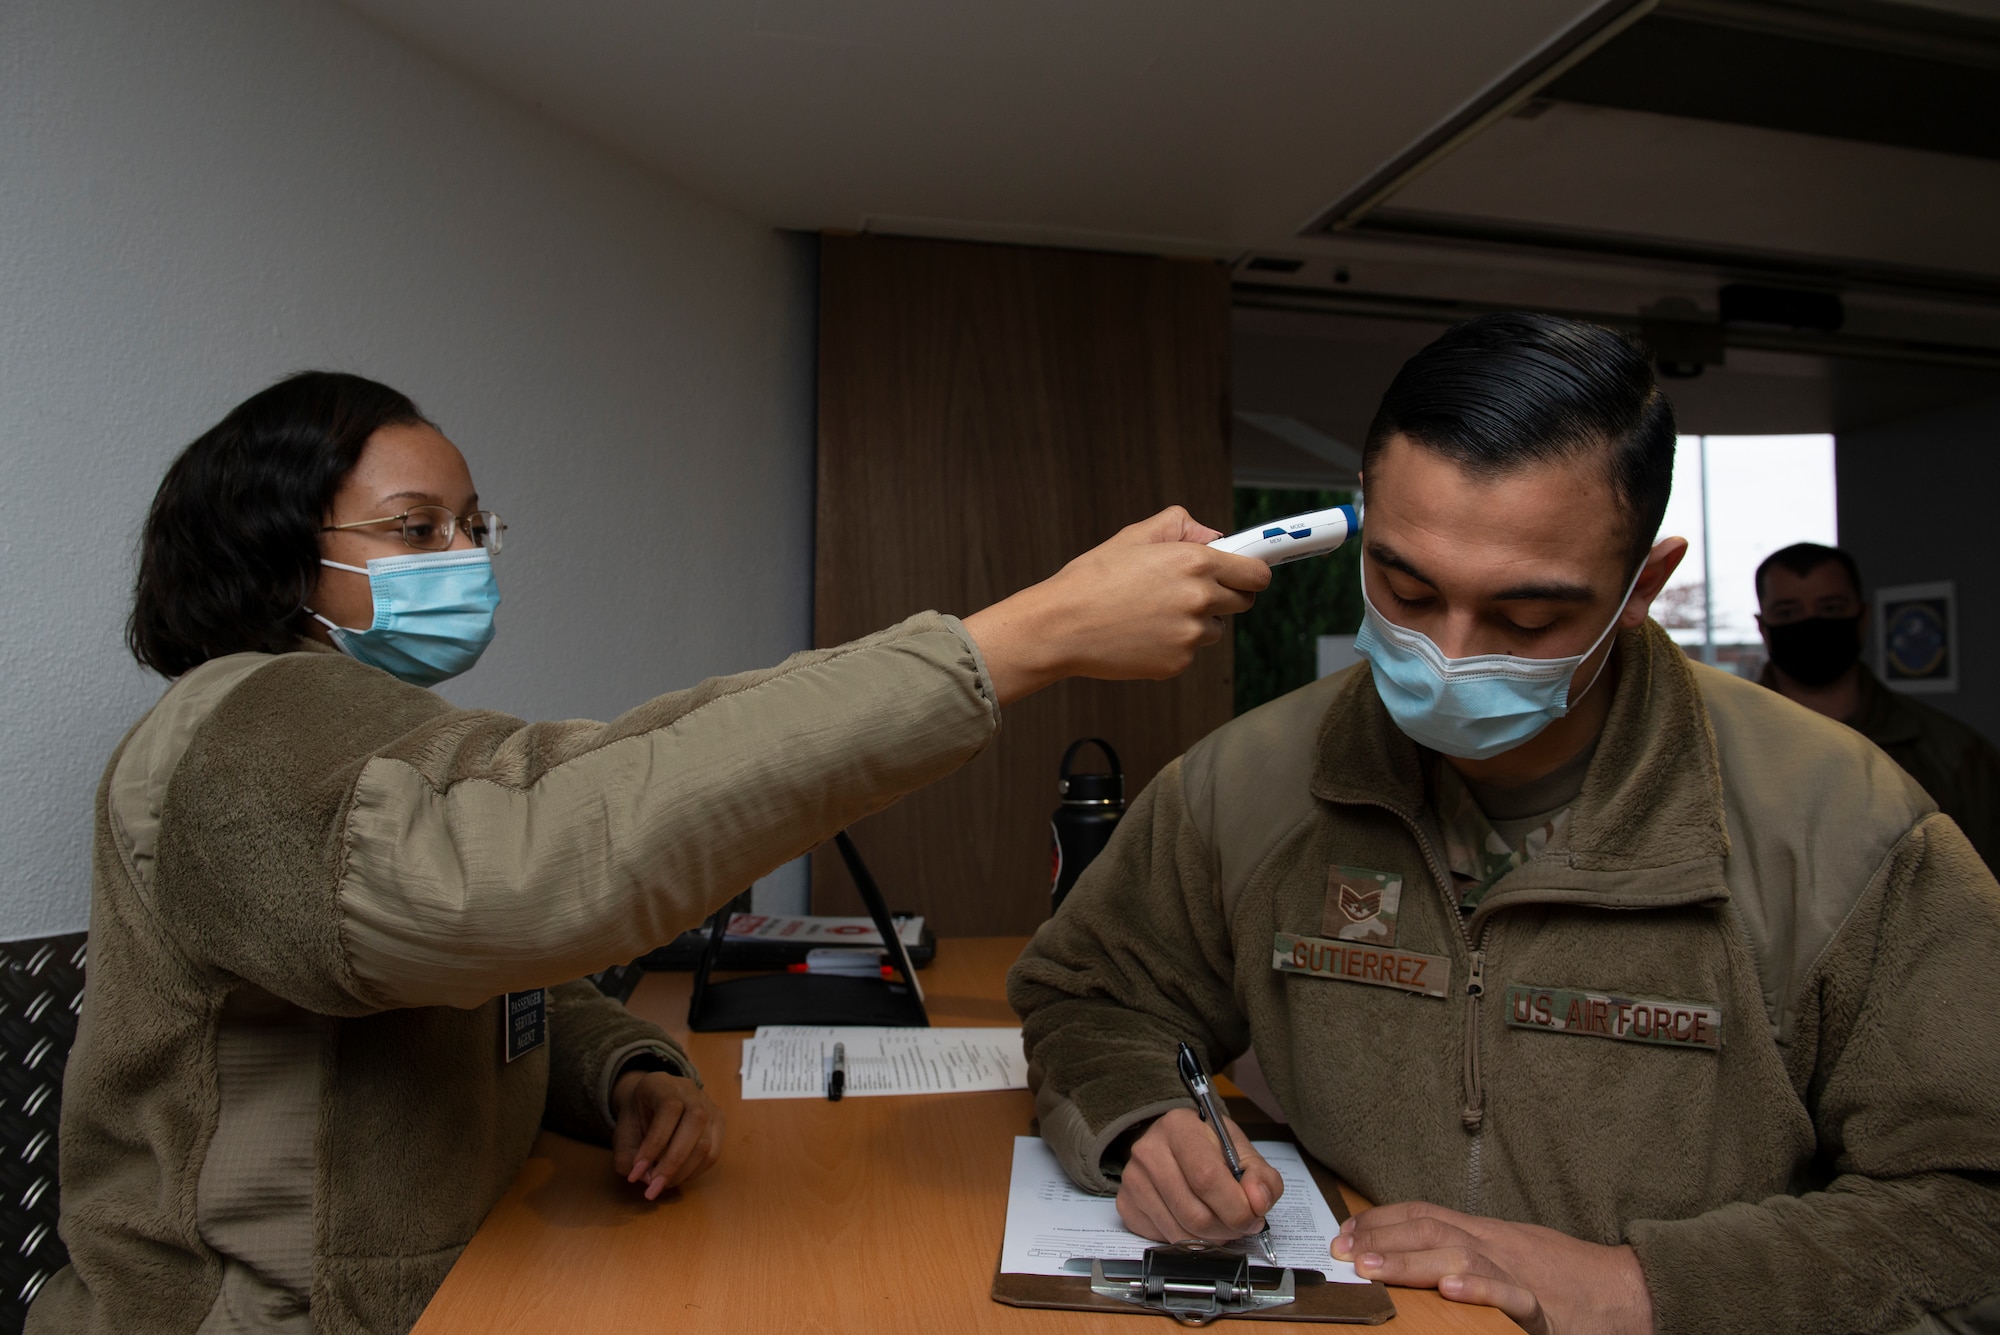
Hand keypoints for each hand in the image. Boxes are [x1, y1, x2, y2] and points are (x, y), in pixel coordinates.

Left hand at [610, 1070, 722, 1199]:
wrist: (652, 1101)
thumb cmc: (637, 1117)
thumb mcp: (622, 1132)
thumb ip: (627, 1156)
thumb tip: (648, 1180)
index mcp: (664, 1085)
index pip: (669, 1110)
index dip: (654, 1144)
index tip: (636, 1171)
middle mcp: (692, 1091)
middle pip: (695, 1124)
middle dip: (672, 1163)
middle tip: (653, 1188)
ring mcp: (709, 1106)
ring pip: (707, 1142)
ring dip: (684, 1171)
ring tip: (663, 1185)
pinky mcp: (718, 1123)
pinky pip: (714, 1153)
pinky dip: (695, 1171)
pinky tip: (678, 1177)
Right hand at [962, 507, 1271, 705]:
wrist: (1062, 626)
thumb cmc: (1093, 579)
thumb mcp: (1135, 536)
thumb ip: (1182, 526)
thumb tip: (1213, 536)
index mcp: (1196, 562)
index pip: (1256, 573)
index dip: (1252, 573)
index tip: (1246, 574)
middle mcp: (1200, 599)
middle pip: (1242, 602)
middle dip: (1225, 596)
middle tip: (1189, 592)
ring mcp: (1190, 635)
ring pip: (1215, 629)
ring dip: (1197, 622)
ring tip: (1154, 613)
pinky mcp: (1177, 663)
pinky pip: (1190, 651)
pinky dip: (1174, 644)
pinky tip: (1143, 633)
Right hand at [1115, 1108, 1285, 1244]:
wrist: (1171, 1145)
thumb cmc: (1207, 1147)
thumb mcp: (1240, 1151)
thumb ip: (1261, 1177)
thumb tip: (1258, 1202)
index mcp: (1179, 1127)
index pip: (1207, 1178)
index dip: (1236, 1207)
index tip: (1254, 1216)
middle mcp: (1148, 1151)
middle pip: (1194, 1214)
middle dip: (1227, 1229)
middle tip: (1241, 1225)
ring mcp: (1133, 1180)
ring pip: (1180, 1234)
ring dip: (1211, 1240)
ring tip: (1221, 1223)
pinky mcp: (1126, 1205)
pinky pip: (1163, 1239)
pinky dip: (1187, 1241)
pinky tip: (1194, 1222)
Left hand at [1332, 1201, 1653, 1334]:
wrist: (1625, 1288)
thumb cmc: (1564, 1277)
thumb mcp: (1507, 1255)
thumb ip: (1466, 1253)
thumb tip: (1417, 1259)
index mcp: (1484, 1232)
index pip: (1423, 1213)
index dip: (1380, 1220)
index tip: (1344, 1233)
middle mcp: (1494, 1243)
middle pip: (1429, 1228)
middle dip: (1380, 1238)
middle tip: (1341, 1252)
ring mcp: (1517, 1271)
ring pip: (1457, 1256)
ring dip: (1410, 1261)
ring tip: (1372, 1268)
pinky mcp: (1543, 1304)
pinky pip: (1510, 1294)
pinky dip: (1479, 1289)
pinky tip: (1450, 1291)